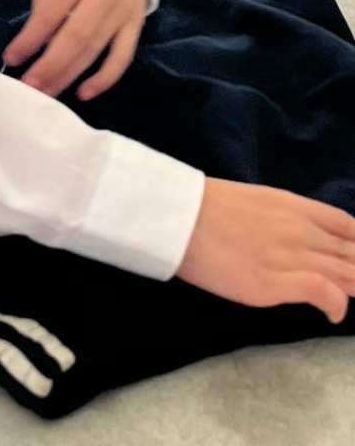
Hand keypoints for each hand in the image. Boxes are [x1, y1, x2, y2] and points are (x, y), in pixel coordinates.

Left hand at [2, 0, 146, 100]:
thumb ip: (44, 4)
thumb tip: (34, 46)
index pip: (50, 13)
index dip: (29, 40)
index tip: (12, 58)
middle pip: (75, 36)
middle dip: (50, 65)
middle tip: (30, 86)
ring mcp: (124, 9)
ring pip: (95, 49)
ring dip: (69, 75)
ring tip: (47, 92)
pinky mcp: (137, 24)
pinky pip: (122, 57)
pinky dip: (104, 79)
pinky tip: (84, 92)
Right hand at [178, 178, 354, 323]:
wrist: (180, 216)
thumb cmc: (206, 208)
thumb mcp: (254, 202)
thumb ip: (280, 219)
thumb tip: (290, 237)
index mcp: (294, 206)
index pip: (346, 225)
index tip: (350, 259)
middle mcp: (300, 229)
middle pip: (350, 252)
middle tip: (350, 282)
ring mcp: (291, 255)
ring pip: (346, 273)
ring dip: (353, 287)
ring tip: (347, 297)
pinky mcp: (277, 281)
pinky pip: (325, 292)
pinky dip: (337, 305)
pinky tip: (331, 316)